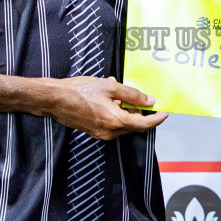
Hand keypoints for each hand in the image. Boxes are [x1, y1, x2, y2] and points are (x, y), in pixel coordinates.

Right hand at [45, 77, 168, 139]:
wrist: (55, 100)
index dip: (157, 119)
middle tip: (135, 96)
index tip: (165, 113)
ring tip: (115, 93)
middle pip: (134, 125)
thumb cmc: (80, 91)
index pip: (144, 125)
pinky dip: (115, 113)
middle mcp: (110, 132)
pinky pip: (112, 125)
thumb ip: (132, 95)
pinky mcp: (94, 132)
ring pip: (122, 124)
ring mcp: (101, 134)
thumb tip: (149, 100)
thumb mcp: (110, 86)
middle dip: (138, 111)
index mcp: (116, 121)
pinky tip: (107, 99)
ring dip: (125, 111)